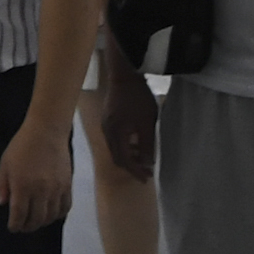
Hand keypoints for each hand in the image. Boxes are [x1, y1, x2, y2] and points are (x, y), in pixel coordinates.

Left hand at [0, 118, 77, 233]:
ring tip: (36, 222)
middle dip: (28, 226)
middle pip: (36, 219)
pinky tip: (52, 215)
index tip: (13, 228)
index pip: (19, 214)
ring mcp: (56, 190)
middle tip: (23, 227)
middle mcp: (40, 191)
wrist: (46, 133)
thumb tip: (3, 204)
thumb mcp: (5, 164)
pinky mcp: (68, 186)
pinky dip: (58, 215)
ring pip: (51, 216)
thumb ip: (3, 185)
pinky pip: (65, 208)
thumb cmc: (21, 146)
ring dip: (43, 223)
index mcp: (22, 186)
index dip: (15, 224)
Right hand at [102, 65, 158, 181]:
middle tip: (146, 172)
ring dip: (128, 156)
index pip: (124, 160)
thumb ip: (146, 144)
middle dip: (132, 166)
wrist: (124, 75)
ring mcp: (105, 124)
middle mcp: (107, 132)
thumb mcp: (147, 122)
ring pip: (115, 148)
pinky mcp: (107, 118)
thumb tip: (146, 163)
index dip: (136, 171)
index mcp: (116, 134)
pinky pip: (114, 139)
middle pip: (117, 156)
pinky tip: (135, 142)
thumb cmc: (138, 98)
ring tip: (143, 158)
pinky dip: (125, 146)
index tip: (147, 178)